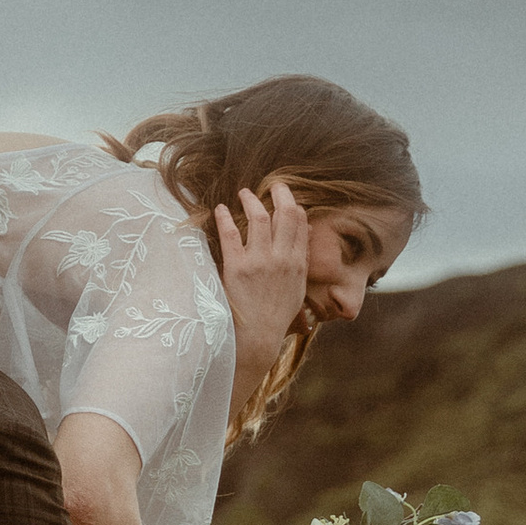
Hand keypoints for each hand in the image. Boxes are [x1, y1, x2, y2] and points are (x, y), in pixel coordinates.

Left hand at [210, 178, 309, 385]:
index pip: (300, 223)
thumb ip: (300, 262)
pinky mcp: (237, 268)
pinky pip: (231, 234)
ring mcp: (260, 262)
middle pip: (284, 213)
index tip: (284, 195)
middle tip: (271, 184)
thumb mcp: (297, 290)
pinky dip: (225, 217)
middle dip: (278, 193)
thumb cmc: (275, 318)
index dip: (292, 204)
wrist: (257, 339)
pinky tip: (220, 209)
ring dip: (250, 200)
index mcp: (298, 264)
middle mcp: (282, 259)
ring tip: (243, 192)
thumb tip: (305, 237)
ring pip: (259, 217)